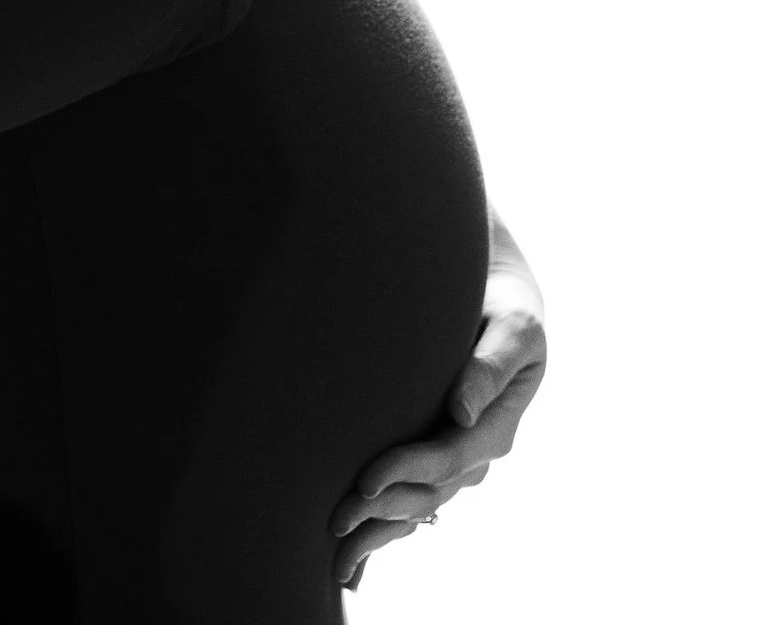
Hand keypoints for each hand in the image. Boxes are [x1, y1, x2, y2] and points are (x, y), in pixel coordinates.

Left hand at [329, 206, 546, 591]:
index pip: (447, 459)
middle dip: (382, 510)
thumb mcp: (514, 326)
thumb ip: (490, 365)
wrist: (497, 295)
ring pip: (416, 505)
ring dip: (378, 530)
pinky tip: (352, 552)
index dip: (406, 471)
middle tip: (334, 521)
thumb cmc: (505, 304)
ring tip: (334, 552)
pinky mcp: (433, 450)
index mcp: (496, 427)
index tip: (364, 479)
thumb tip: (461, 412)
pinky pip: (409, 497)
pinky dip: (382, 526)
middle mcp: (475, 450)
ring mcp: (455, 456)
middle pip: (426, 493)